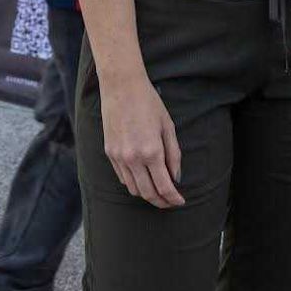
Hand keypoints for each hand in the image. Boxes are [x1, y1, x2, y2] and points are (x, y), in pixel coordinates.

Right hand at [100, 74, 183, 209]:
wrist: (122, 87)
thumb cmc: (149, 103)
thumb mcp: (168, 126)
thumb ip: (174, 154)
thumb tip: (176, 177)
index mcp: (151, 151)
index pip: (164, 186)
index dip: (173, 198)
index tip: (180, 202)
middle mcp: (133, 158)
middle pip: (147, 193)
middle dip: (161, 202)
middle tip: (170, 202)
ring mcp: (119, 157)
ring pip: (133, 189)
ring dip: (147, 194)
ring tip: (158, 192)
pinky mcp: (110, 153)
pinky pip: (122, 177)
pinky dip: (134, 183)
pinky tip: (142, 179)